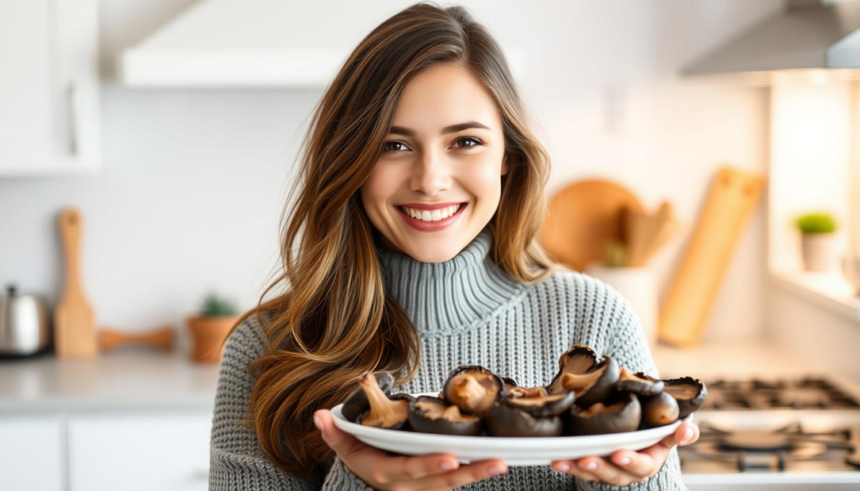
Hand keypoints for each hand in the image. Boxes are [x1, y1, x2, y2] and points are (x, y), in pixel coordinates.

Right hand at [314, 409, 507, 489]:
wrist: (372, 476)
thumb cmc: (361, 455)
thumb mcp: (345, 445)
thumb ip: (334, 432)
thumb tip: (320, 416)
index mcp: (385, 473)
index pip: (409, 470)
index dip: (429, 465)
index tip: (450, 456)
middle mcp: (407, 486)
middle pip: (440, 481)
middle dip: (467, 473)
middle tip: (494, 462)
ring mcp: (424, 489)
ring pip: (452, 484)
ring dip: (478, 474)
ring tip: (501, 462)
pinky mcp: (436, 486)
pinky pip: (455, 481)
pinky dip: (474, 472)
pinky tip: (495, 461)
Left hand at [550, 421, 698, 485]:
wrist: (636, 432)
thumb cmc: (652, 432)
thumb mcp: (668, 432)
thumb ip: (680, 432)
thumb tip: (687, 429)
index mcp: (647, 462)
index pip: (640, 465)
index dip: (630, 461)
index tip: (619, 454)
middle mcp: (626, 471)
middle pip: (613, 474)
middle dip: (599, 467)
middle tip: (586, 459)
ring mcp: (607, 471)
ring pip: (592, 474)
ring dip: (576, 468)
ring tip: (562, 460)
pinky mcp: (591, 467)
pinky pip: (578, 469)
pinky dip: (567, 465)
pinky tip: (555, 459)